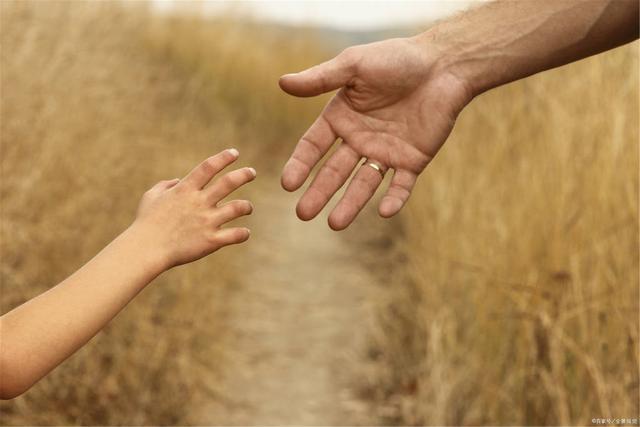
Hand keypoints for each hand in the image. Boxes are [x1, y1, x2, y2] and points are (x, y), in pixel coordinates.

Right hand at [132, 149, 255, 268]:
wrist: (145, 250)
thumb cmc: (146, 223)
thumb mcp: (150, 197)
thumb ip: (165, 186)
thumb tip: (178, 181)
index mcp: (185, 190)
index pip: (208, 166)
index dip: (223, 157)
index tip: (234, 153)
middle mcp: (199, 202)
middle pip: (228, 182)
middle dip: (243, 174)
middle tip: (252, 172)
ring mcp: (207, 221)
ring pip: (238, 208)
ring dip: (247, 206)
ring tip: (248, 208)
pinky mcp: (211, 241)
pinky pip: (236, 235)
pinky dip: (244, 233)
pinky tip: (244, 232)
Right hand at [279, 36, 471, 229]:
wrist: (445, 64)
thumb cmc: (398, 58)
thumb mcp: (355, 65)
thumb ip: (321, 78)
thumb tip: (282, 83)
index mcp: (341, 118)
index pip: (313, 147)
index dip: (300, 165)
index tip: (288, 184)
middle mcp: (359, 139)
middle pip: (334, 172)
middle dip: (318, 192)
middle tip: (303, 214)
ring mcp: (385, 152)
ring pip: (364, 184)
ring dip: (350, 204)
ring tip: (334, 224)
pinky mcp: (412, 161)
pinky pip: (401, 185)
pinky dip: (395, 199)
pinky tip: (385, 211)